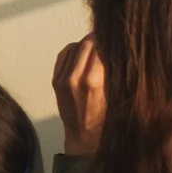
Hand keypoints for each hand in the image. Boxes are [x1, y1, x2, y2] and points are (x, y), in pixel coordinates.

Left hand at [52, 35, 107, 154]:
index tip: (115, 36)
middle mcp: (74, 78)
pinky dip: (73, 49)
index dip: (108, 40)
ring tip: (96, 43)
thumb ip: (114, 71)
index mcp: (92, 82)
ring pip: (74, 47)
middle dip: (98, 38)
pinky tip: (83, 51)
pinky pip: (63, 55)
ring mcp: (62, 79)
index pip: (100, 48)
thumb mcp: (116, 94)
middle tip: (107, 37)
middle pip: (86, 44)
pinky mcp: (55, 80)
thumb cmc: (106, 119)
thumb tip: (117, 48)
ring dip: (86, 43)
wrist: (84, 136)